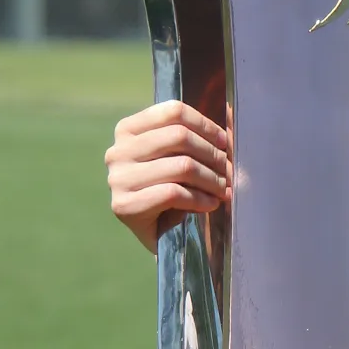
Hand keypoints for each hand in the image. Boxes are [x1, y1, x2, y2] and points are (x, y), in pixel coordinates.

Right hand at [105, 100, 228, 253]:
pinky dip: (200, 199)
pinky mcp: (124, 206)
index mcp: (128, 129)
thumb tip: (231, 110)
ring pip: (181, 166)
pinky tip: (211, 204)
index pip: (174, 111)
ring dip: (212, 179)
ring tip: (224, 189)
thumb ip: (202, 133)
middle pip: (179, 136)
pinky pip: (173, 193)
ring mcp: (117, 179)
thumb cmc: (174, 190)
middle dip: (213, 155)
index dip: (206, 125)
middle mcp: (118, 151)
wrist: (160, 238)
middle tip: (230, 171)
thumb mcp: (183, 156)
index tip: (226, 143)